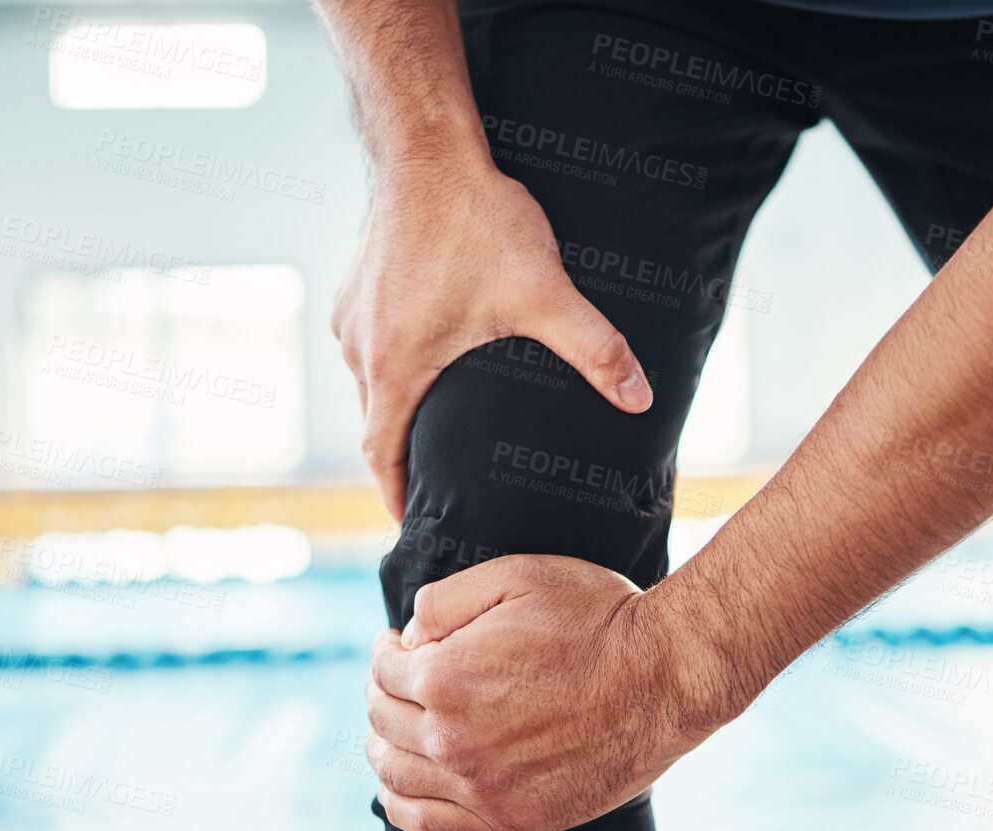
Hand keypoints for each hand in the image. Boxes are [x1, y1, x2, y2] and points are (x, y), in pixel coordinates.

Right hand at [330, 165, 652, 521]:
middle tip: (437, 482)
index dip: (396, 495)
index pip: (380, 456)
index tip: (413, 521)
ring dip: (399, 405)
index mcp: (392, 367)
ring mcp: (353, 315)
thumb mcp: (542, 292)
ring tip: (437, 425)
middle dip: (405, 456)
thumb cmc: (474, 220)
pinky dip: (394, 362)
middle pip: (375, 422)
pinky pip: (370, 342)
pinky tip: (429, 356)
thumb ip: (594, 349)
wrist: (426, 148)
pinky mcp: (356, 285)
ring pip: (370, 381)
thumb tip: (639, 398)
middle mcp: (359, 348)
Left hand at [365, 555, 724, 830]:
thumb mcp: (517, 576)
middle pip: (383, 720)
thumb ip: (444, 599)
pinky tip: (404, 783)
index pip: (384, 668)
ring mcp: (481, 788)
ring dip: (383, 745)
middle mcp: (452, 741)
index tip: (402, 643)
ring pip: (394, 774)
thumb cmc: (598, 618)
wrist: (666, 678)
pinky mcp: (510, 820)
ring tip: (396, 726)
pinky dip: (400, 803)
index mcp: (446, 678)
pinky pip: (426, 823)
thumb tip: (408, 634)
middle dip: (383, 692)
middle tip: (399, 678)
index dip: (389, 649)